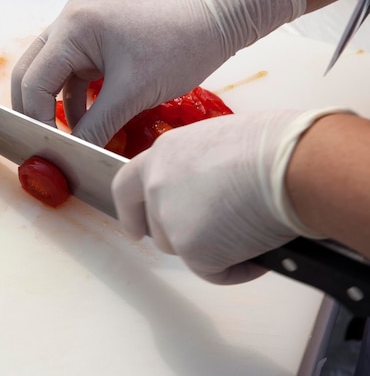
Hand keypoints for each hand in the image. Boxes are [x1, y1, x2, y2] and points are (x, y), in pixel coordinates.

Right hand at [11, 0, 304, 146]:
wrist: (213, 24)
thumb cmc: (178, 48)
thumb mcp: (133, 94)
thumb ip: (96, 126)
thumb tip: (73, 155)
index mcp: (73, 28)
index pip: (34, 80)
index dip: (36, 118)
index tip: (47, 149)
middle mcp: (68, 23)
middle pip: (31, 74)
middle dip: (35, 111)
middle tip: (44, 144)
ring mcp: (80, 31)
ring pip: (49, 76)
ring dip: (55, 108)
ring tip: (66, 139)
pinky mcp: (94, 42)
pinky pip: (71, 75)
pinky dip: (74, 101)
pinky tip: (86, 125)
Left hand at [111, 109, 342, 283]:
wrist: (290, 165)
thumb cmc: (271, 146)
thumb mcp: (218, 143)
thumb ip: (197, 168)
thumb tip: (210, 190)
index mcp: (162, 155)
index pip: (125, 187)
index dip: (129, 211)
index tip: (135, 230)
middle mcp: (156, 187)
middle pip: (157, 227)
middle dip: (182, 238)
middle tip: (212, 240)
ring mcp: (171, 219)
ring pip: (182, 251)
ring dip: (211, 251)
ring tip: (248, 234)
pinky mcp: (192, 249)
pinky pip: (214, 272)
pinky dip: (238, 269)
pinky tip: (260, 253)